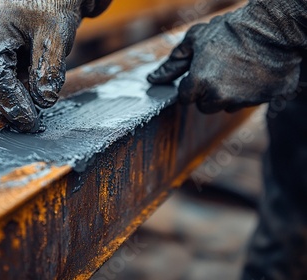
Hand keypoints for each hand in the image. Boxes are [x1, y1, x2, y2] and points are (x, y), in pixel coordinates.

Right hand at [0, 0, 82, 131]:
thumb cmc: (51, 7)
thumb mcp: (56, 37)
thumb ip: (49, 69)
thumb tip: (43, 101)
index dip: (12, 104)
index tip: (30, 121)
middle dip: (7, 107)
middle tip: (31, 123)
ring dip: (5, 102)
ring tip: (28, 112)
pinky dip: (4, 92)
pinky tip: (22, 99)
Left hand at [148, 0, 305, 112]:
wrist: (273, 28)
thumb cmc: (230, 31)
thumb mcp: (195, 40)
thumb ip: (173, 64)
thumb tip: (152, 79)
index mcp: (198, 83)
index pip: (185, 98)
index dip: (191, 85)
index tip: (199, 73)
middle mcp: (219, 97)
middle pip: (205, 106)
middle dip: (208, 92)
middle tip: (219, 70)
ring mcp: (242, 100)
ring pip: (227, 106)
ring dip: (229, 93)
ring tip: (238, 69)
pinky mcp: (263, 100)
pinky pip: (249, 103)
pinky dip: (250, 92)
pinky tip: (253, 73)